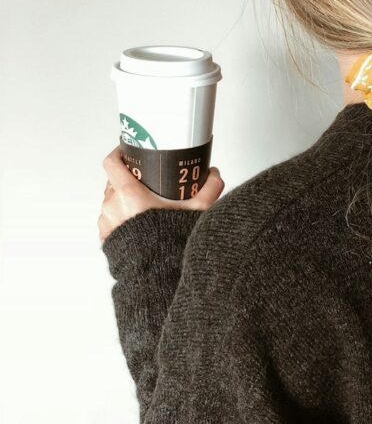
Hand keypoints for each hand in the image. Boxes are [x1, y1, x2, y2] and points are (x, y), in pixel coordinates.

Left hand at [98, 145, 224, 243]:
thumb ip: (209, 189)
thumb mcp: (196, 211)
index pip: (112, 162)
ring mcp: (106, 222)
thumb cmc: (169, 243)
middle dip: (127, 178)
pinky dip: (120, 218)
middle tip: (145, 181)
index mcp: (129, 194)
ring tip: (143, 204)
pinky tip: (137, 222)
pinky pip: (110, 220)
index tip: (127, 150)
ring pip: (111, 201)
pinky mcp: (105, 237)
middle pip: (114, 181)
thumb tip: (214, 175)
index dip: (118, 152)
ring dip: (123, 200)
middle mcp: (112, 205)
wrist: (156, 273)